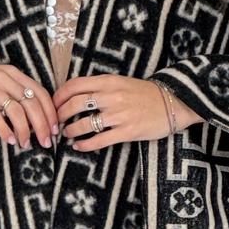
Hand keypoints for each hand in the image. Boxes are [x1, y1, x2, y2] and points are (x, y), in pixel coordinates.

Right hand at [0, 56, 58, 148]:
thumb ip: (14, 90)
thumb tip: (32, 115)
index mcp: (12, 73)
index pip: (40, 92)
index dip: (50, 112)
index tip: (55, 128)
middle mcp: (4, 78)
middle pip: (32, 103)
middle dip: (42, 125)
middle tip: (46, 142)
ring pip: (16, 111)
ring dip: (25, 131)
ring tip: (26, 144)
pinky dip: (5, 130)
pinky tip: (9, 140)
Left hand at [53, 75, 200, 151]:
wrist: (174, 102)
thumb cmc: (146, 93)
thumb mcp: (122, 82)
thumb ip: (101, 86)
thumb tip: (75, 95)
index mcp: (109, 81)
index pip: (75, 85)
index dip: (59, 95)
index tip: (53, 104)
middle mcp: (112, 96)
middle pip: (75, 104)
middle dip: (60, 115)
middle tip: (56, 122)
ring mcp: (120, 115)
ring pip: (84, 124)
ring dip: (71, 131)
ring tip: (67, 135)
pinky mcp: (128, 132)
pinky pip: (99, 140)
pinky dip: (85, 145)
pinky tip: (79, 147)